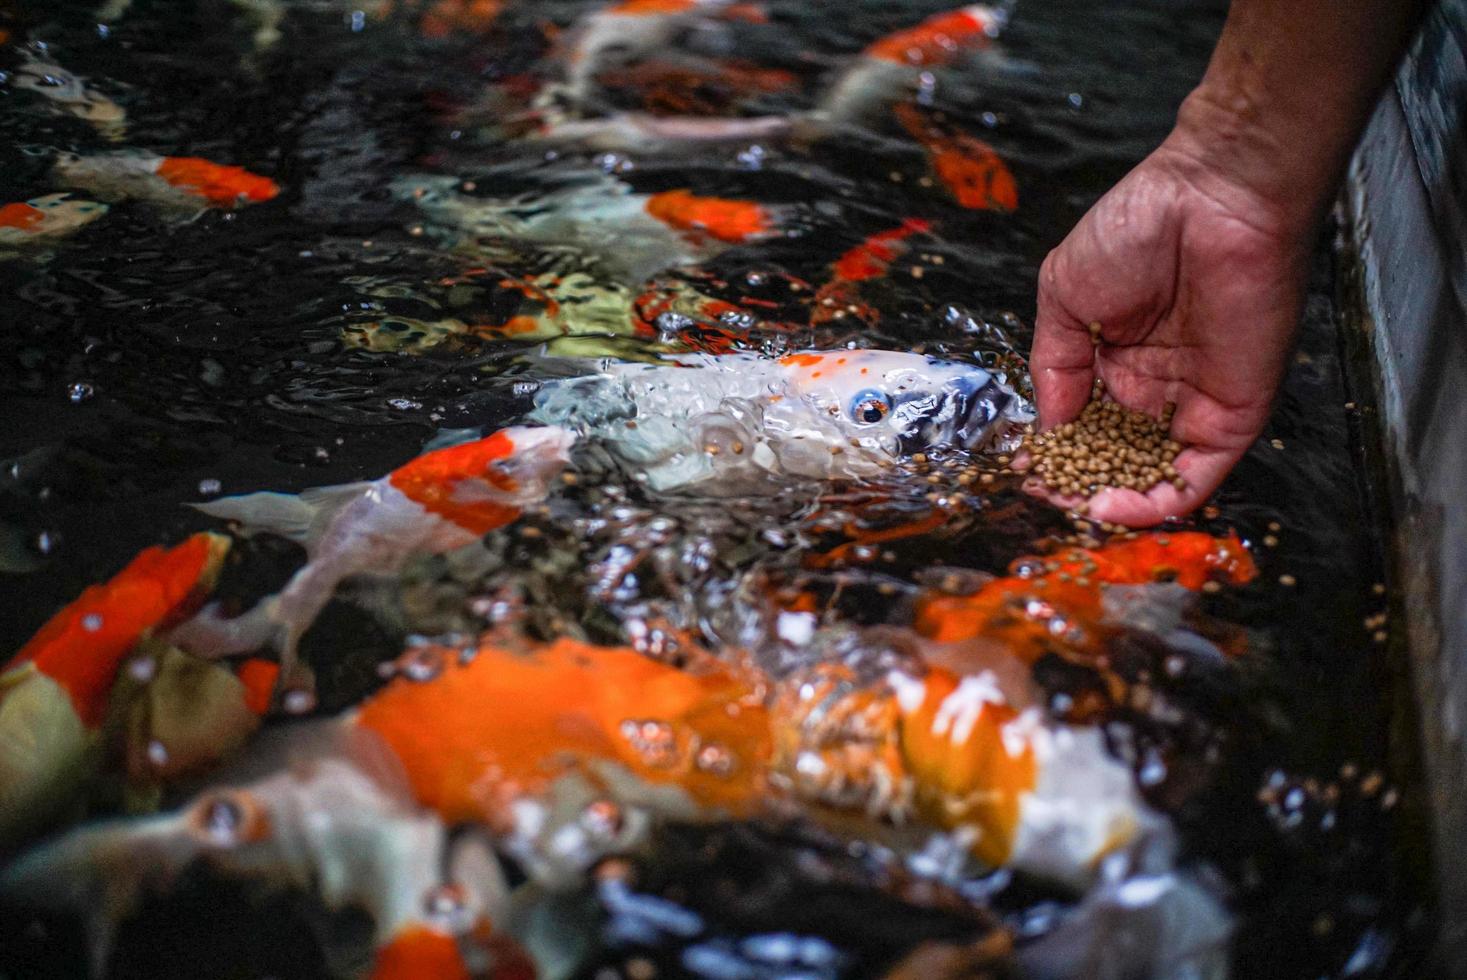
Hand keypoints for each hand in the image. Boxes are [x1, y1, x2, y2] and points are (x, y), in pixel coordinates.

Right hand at [1028, 132, 1312, 525]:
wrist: (1214, 196)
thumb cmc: (1138, 227)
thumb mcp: (1063, 294)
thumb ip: (1054, 365)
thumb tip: (1048, 427)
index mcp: (1116, 358)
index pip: (1084, 424)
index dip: (1056, 452)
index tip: (1026, 469)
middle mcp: (1157, 385)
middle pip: (1117, 457)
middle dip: (1080, 484)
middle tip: (1047, 496)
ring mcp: (1196, 400)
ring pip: (1156, 473)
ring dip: (1118, 502)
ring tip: (1077, 511)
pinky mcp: (1234, 411)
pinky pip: (1199, 471)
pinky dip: (1160, 498)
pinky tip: (1116, 506)